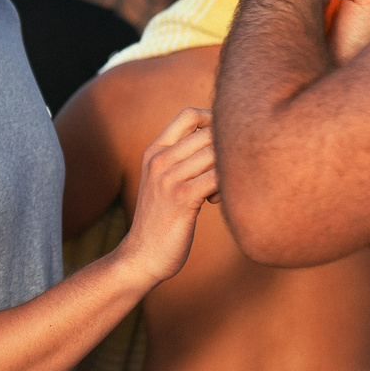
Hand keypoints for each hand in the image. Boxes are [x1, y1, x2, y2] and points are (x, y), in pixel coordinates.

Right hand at [119, 108, 217, 285]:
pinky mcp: (182, 198)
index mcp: (154, 151)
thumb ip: (182, 160)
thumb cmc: (161, 220)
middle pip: (209, 133)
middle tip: (224, 175)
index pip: (189, 115)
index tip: (220, 146)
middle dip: (227, 150)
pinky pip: (218, 177)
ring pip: (216, 153)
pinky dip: (227, 186)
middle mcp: (160, 159)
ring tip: (219, 190)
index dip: (213, 121)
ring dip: (228, 169)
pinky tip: (217, 200)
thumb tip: (218, 142)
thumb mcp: (163, 182)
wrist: (141, 256)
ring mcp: (169, 177)